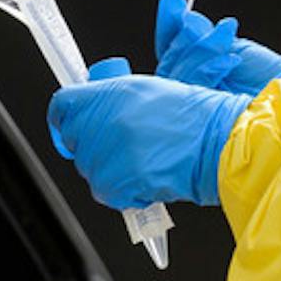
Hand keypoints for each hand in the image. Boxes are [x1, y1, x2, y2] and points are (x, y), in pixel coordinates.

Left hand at [47, 59, 248, 208]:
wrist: (217, 143)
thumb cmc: (194, 118)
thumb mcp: (149, 90)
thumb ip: (114, 98)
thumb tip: (93, 111)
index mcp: (111, 92)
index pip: (63, 104)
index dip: (63, 117)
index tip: (67, 126)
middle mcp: (104, 120)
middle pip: (73, 138)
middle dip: (90, 144)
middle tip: (119, 145)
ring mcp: (107, 152)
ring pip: (89, 167)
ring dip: (109, 168)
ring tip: (141, 160)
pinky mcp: (115, 181)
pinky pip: (105, 191)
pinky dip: (122, 190)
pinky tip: (145, 177)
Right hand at [153, 0, 280, 100]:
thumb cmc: (275, 81)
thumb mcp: (239, 50)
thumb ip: (208, 38)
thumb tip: (186, 18)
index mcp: (200, 74)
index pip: (172, 48)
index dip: (169, 20)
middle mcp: (194, 91)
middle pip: (170, 61)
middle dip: (181, 35)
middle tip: (193, 19)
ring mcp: (198, 106)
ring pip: (177, 75)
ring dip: (200, 49)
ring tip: (224, 34)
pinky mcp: (205, 120)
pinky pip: (194, 91)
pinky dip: (209, 68)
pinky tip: (229, 59)